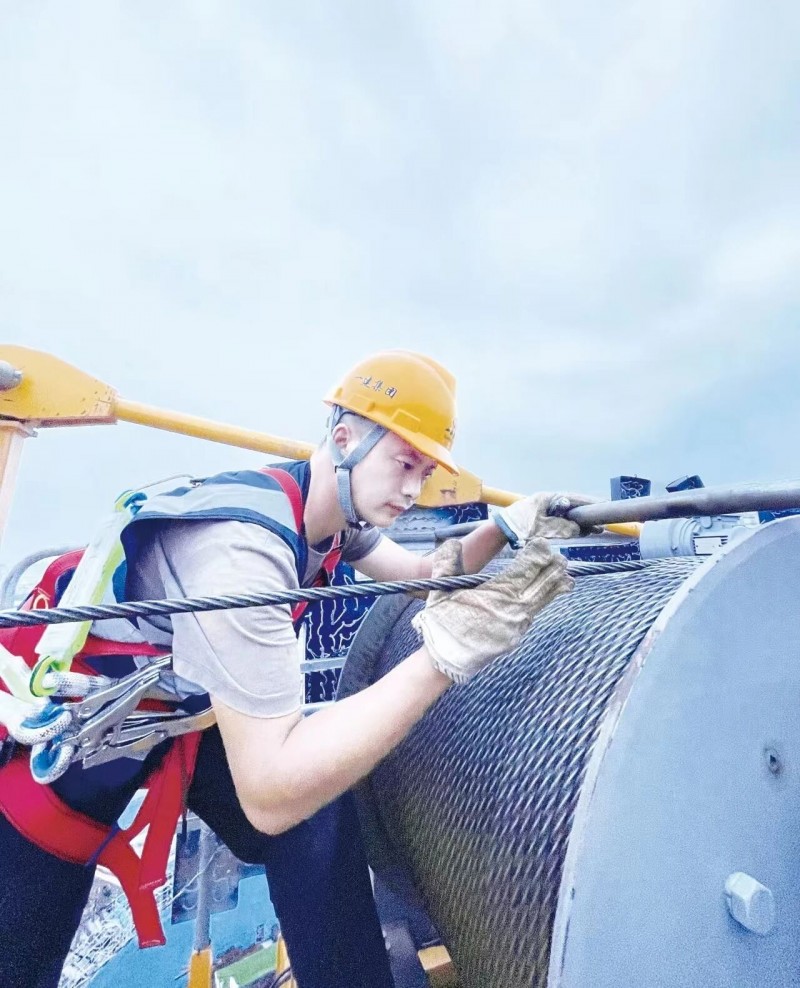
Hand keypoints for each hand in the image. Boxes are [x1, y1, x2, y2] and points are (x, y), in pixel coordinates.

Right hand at [412, 538, 573, 682]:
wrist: (445, 660)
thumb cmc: (441, 624)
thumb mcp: (439, 591)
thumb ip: (447, 563)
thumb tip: (453, 543)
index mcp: (496, 594)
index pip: (526, 569)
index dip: (537, 555)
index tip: (543, 544)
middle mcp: (512, 610)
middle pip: (541, 584)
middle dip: (552, 569)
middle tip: (561, 557)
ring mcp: (517, 626)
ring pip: (542, 601)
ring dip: (553, 586)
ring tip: (566, 575)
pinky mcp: (516, 637)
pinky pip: (532, 614)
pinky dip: (542, 602)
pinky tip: (546, 596)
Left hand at [492, 492, 599, 546]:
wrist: (500, 530)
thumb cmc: (520, 526)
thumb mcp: (543, 528)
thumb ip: (563, 527)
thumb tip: (579, 528)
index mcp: (548, 497)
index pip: (573, 498)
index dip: (589, 502)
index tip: (602, 505)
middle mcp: (547, 500)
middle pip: (572, 505)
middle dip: (587, 514)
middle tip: (601, 521)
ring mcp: (544, 509)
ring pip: (567, 513)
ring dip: (580, 521)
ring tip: (595, 528)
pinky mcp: (541, 518)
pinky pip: (561, 519)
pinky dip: (571, 525)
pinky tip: (580, 531)